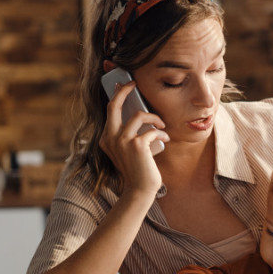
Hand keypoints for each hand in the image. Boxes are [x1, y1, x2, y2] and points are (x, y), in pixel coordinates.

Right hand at [98, 81, 168, 195]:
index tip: (127, 85)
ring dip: (154, 118)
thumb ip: (129, 134)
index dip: (118, 94)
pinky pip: (153, 130)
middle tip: (134, 83)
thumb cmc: (137, 169)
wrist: (139, 190)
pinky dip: (162, 132)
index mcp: (106, 138)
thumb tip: (141, 114)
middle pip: (114, 105)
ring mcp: (122, 141)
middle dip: (124, 90)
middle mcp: (110, 138)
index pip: (110, 110)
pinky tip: (166, 137)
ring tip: (162, 124)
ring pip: (139, 115)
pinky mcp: (136, 146)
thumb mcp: (128, 150)